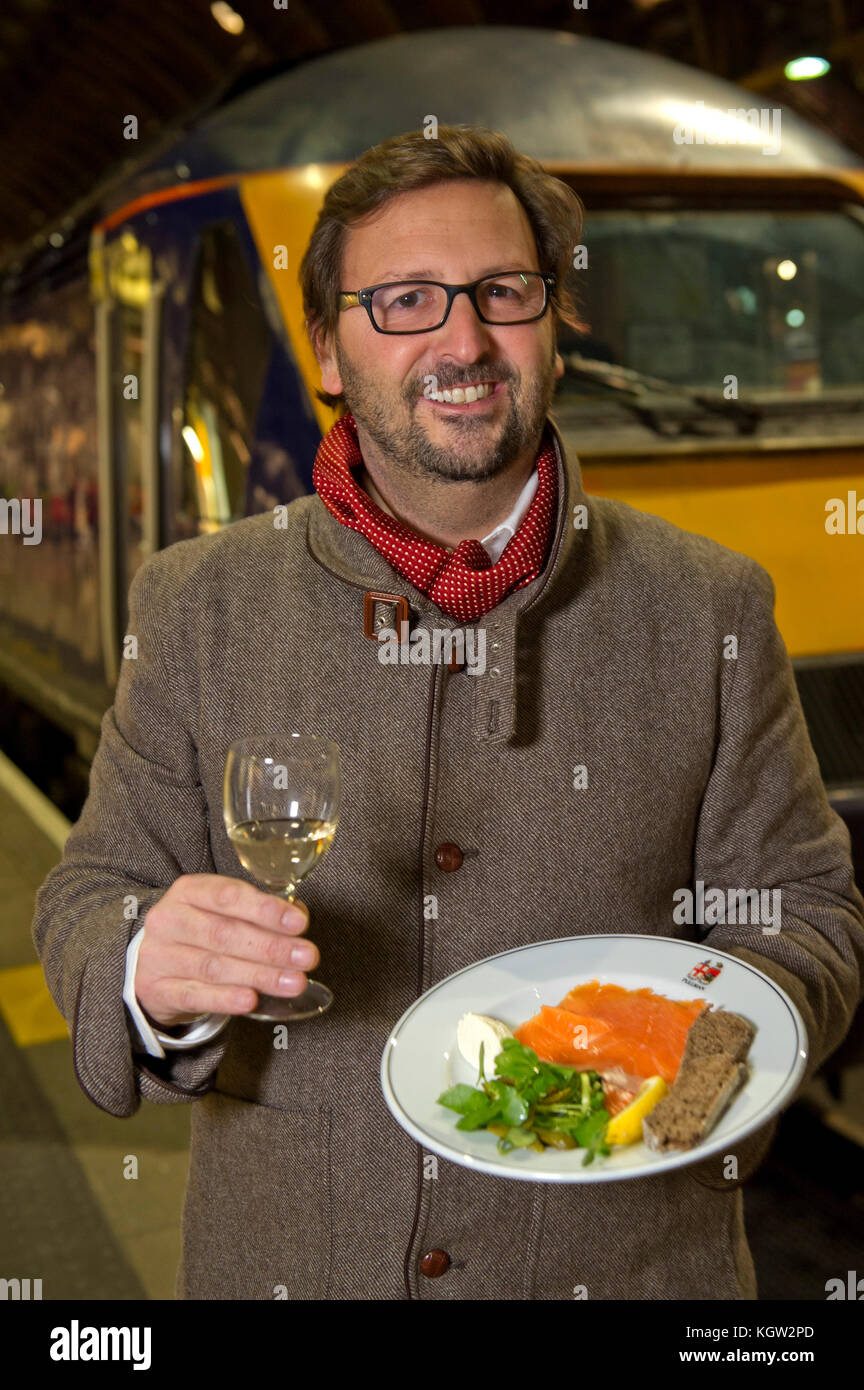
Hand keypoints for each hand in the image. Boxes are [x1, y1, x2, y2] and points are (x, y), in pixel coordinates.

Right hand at [134, 874, 318, 1027]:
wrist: (152, 964)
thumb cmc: (199, 932)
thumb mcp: (221, 912)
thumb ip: (257, 912)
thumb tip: (298, 918)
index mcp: (189, 891)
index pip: (228, 895)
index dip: (265, 910)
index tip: (299, 923)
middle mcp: (169, 919)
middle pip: (224, 934)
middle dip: (271, 947)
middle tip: (306, 957)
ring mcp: (159, 956)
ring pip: (214, 967)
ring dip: (259, 975)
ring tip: (294, 982)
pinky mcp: (157, 989)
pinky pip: (194, 995)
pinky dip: (225, 998)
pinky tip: (251, 1000)